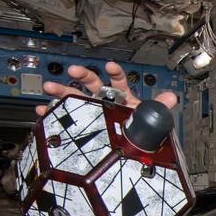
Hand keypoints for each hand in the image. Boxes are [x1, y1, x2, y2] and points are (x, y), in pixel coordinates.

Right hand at [35, 60, 177, 116]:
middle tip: (74, 70)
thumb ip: (159, 107)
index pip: (118, 81)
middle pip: (91, 83)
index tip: (111, 66)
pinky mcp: (81, 124)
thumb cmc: (138, 130)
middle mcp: (104, 100)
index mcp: (121, 96)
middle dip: (82, 75)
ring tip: (50, 87)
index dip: (115, 72)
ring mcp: (91, 111)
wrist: (131, 149)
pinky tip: (43, 112)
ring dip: (61, 91)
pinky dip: (52, 114)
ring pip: (74, 97)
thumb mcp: (149, 118)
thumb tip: (171, 98)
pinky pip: (65, 118)